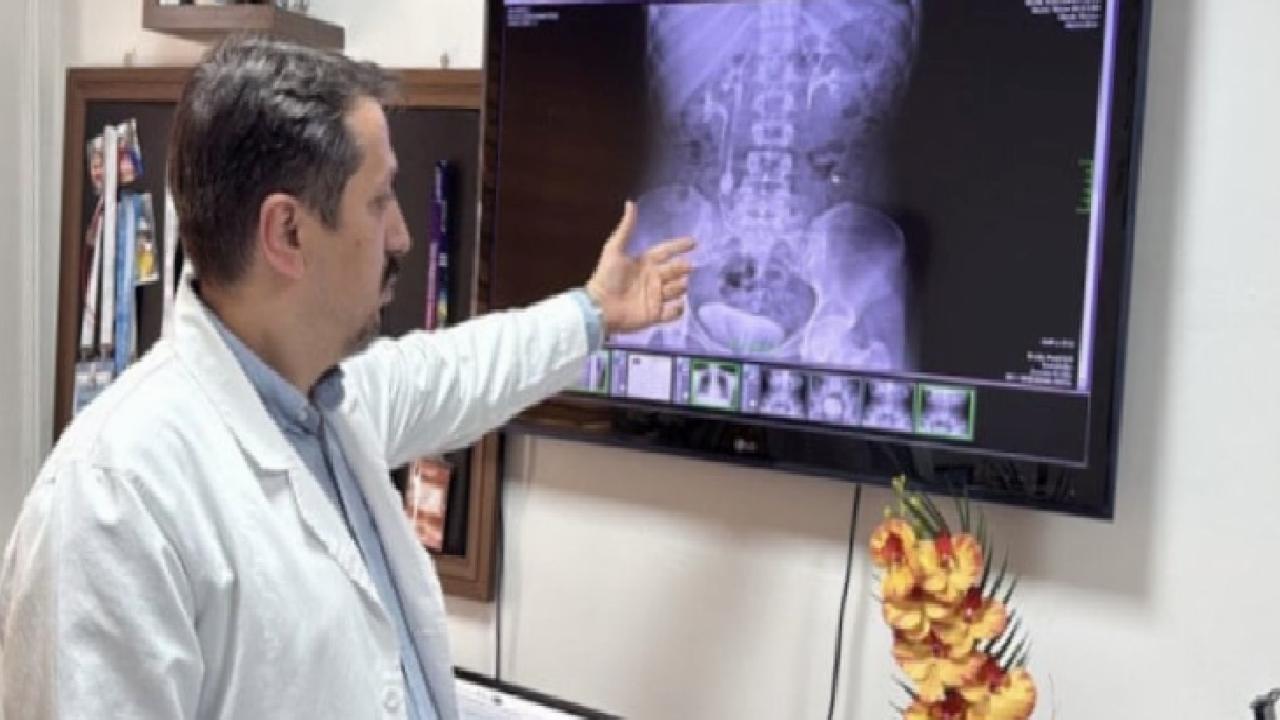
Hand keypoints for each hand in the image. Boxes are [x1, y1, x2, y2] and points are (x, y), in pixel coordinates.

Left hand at [585, 201, 694, 334]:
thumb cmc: (607, 278)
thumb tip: (630, 203)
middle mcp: (653, 278)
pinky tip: (677, 304)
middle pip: (675, 270)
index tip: (694, 242)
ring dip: (680, 286)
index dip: (679, 246)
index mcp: (645, 262)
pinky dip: (678, 310)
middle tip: (687, 266)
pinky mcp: (655, 314)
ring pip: (677, 289)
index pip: (666, 251)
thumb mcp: (614, 250)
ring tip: (679, 284)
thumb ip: (626, 228)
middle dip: (683, 267)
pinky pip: (673, 313)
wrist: (600, 307)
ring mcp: (655, 297)